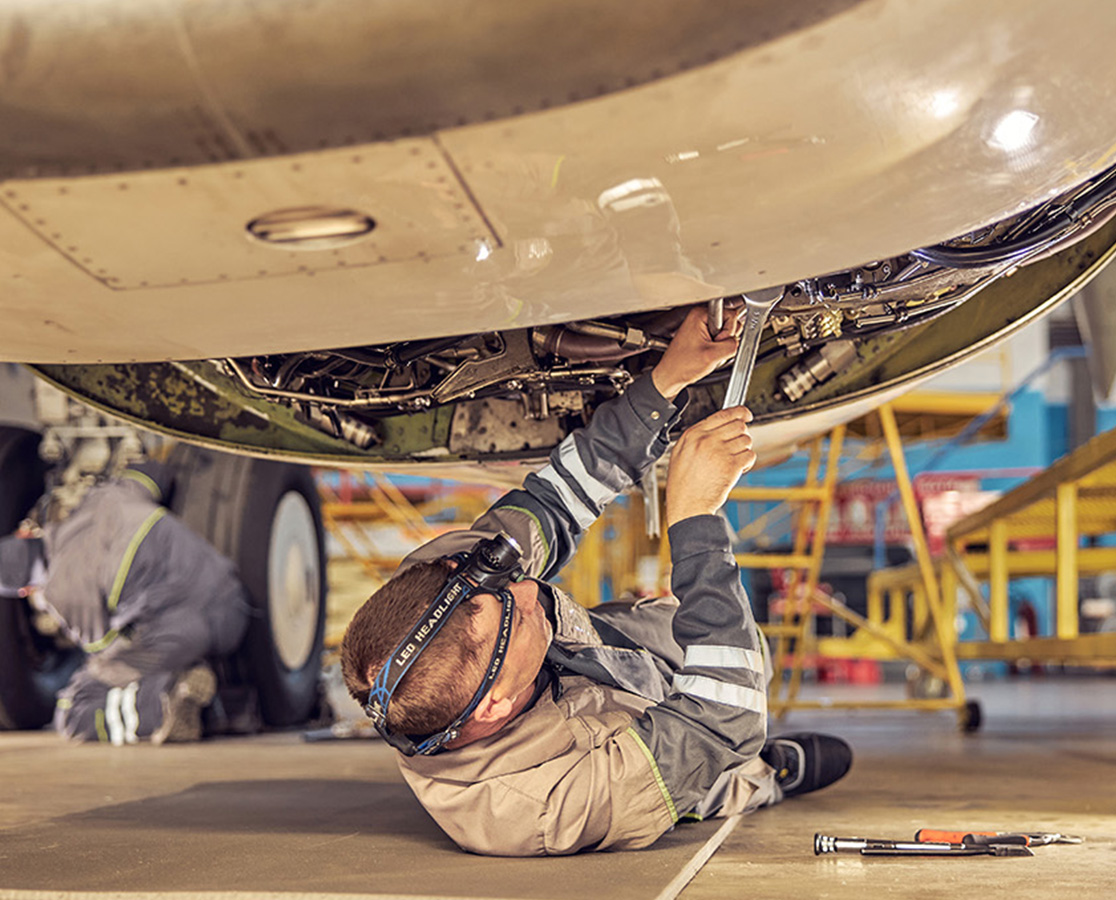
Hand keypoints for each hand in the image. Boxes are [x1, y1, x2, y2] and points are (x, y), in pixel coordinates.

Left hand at [651, 303, 740, 400]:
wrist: (671, 376)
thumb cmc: (682, 365)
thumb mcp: (713, 355)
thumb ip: (732, 344)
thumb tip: (739, 340)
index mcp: (700, 315)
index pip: (731, 315)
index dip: (728, 332)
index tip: (717, 342)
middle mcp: (700, 318)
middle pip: (730, 323)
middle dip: (725, 340)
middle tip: (712, 349)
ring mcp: (700, 327)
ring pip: (725, 333)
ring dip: (721, 346)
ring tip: (708, 353)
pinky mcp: (701, 336)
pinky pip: (719, 340)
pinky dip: (717, 350)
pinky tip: (707, 355)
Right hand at [665, 407, 755, 525]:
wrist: (687, 506)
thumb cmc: (683, 484)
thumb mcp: (680, 454)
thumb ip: (696, 437)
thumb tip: (716, 427)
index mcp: (694, 434)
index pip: (723, 414)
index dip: (739, 412)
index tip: (746, 414)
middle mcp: (707, 440)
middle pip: (738, 425)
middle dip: (740, 435)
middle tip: (735, 446)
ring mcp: (720, 452)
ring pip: (746, 440)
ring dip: (743, 450)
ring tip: (732, 461)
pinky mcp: (732, 465)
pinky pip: (750, 455)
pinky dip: (747, 463)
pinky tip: (737, 469)